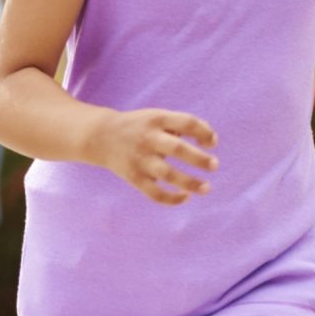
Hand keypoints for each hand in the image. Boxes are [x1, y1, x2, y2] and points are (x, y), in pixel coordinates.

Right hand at [86, 108, 217, 205]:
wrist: (100, 136)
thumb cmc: (139, 127)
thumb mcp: (157, 117)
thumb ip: (182, 124)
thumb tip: (209, 142)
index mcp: (156, 119)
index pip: (186, 123)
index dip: (204, 133)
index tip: (212, 143)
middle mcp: (148, 138)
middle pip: (177, 149)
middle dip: (199, 159)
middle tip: (214, 165)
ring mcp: (139, 159)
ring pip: (167, 174)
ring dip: (190, 183)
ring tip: (206, 188)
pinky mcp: (133, 176)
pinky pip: (154, 192)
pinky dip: (171, 198)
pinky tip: (185, 197)